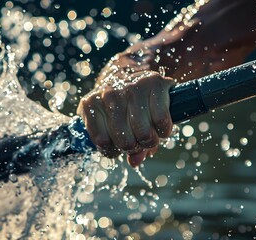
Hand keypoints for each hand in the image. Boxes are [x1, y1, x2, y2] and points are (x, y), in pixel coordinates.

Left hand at [77, 52, 174, 166]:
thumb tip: (135, 162)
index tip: (117, 146)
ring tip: (149, 134)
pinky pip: (161, 120)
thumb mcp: (111, 123)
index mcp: (91, 104)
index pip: (102, 142)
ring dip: (150, 140)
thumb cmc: (120, 105)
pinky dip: (164, 130)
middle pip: (125, 141)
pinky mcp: (154, 82)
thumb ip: (120, 146)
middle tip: (137, 140)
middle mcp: (109, 94)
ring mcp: (131, 87)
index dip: (113, 150)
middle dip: (134, 146)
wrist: (133, 71)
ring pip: (144, 133)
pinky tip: (160, 126)